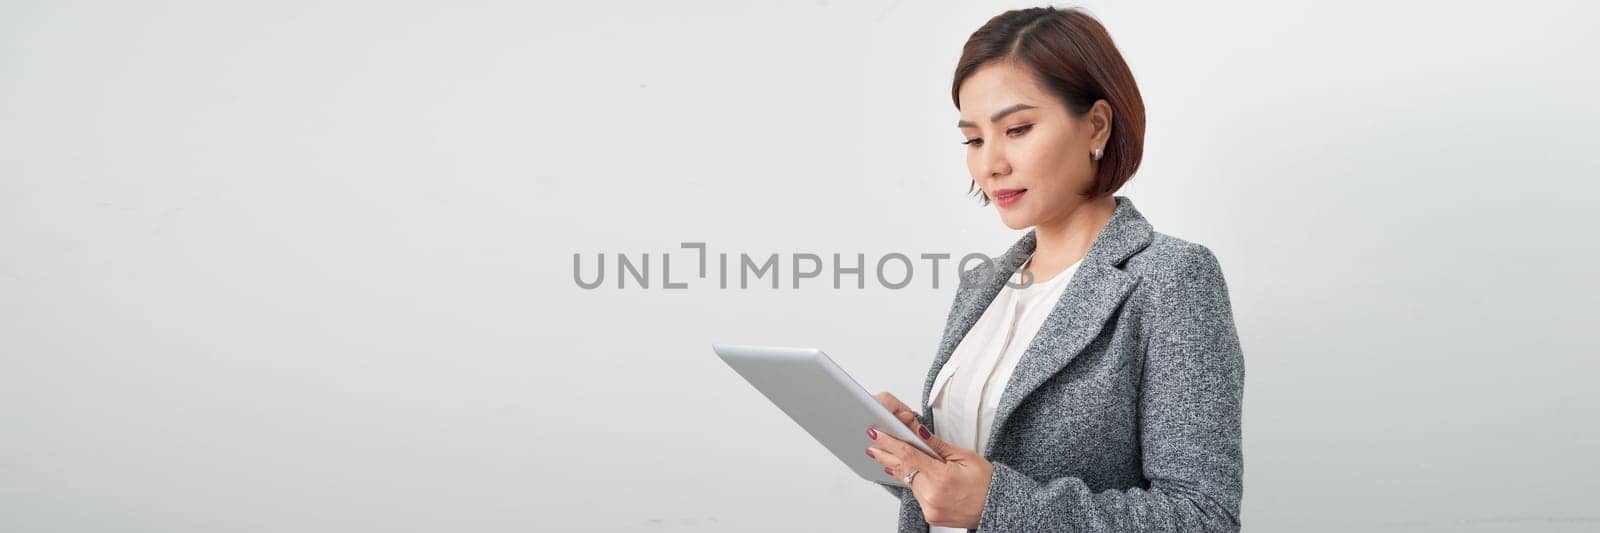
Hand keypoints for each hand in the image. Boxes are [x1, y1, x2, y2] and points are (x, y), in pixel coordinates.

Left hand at [866, 393, 992, 529]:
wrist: (995, 506)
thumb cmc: (985, 481)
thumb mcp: (964, 456)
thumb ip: (936, 445)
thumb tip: (917, 430)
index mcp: (942, 478)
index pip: (908, 456)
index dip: (890, 443)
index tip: (877, 434)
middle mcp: (933, 496)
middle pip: (904, 470)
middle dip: (888, 456)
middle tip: (872, 444)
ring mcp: (930, 509)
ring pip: (909, 483)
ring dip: (902, 469)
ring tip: (890, 455)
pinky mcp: (930, 516)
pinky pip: (916, 494)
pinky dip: (914, 482)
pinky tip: (911, 473)